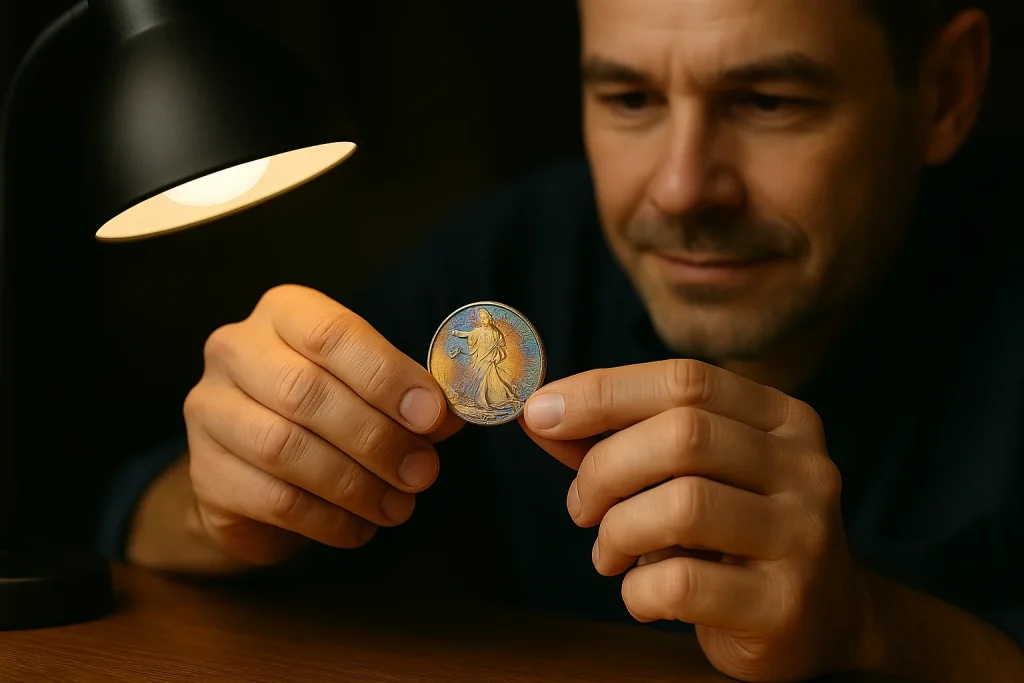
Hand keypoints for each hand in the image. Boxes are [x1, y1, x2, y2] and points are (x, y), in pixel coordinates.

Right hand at [183, 284, 462, 566]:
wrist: (258, 471)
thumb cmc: (329, 413)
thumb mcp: (373, 391)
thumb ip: (412, 398)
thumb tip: (452, 415)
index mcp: (285, 313)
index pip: (332, 334)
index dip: (386, 375)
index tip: (432, 416)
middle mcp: (236, 350)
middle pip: (305, 392)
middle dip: (375, 438)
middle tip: (422, 472)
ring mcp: (210, 410)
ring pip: (284, 448)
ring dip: (354, 484)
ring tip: (398, 506)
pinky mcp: (204, 473)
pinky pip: (271, 499)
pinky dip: (327, 519)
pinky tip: (360, 528)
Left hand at [520, 360, 869, 682]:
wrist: (820, 622)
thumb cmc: (731, 534)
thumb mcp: (685, 474)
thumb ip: (617, 440)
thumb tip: (538, 412)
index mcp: (781, 419)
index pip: (686, 380)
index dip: (603, 391)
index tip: (540, 413)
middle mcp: (803, 468)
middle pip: (683, 435)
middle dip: (605, 467)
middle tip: (580, 507)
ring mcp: (803, 536)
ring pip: (683, 505)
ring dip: (618, 530)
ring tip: (608, 552)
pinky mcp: (785, 605)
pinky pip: (684, 584)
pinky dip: (638, 590)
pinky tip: (643, 594)